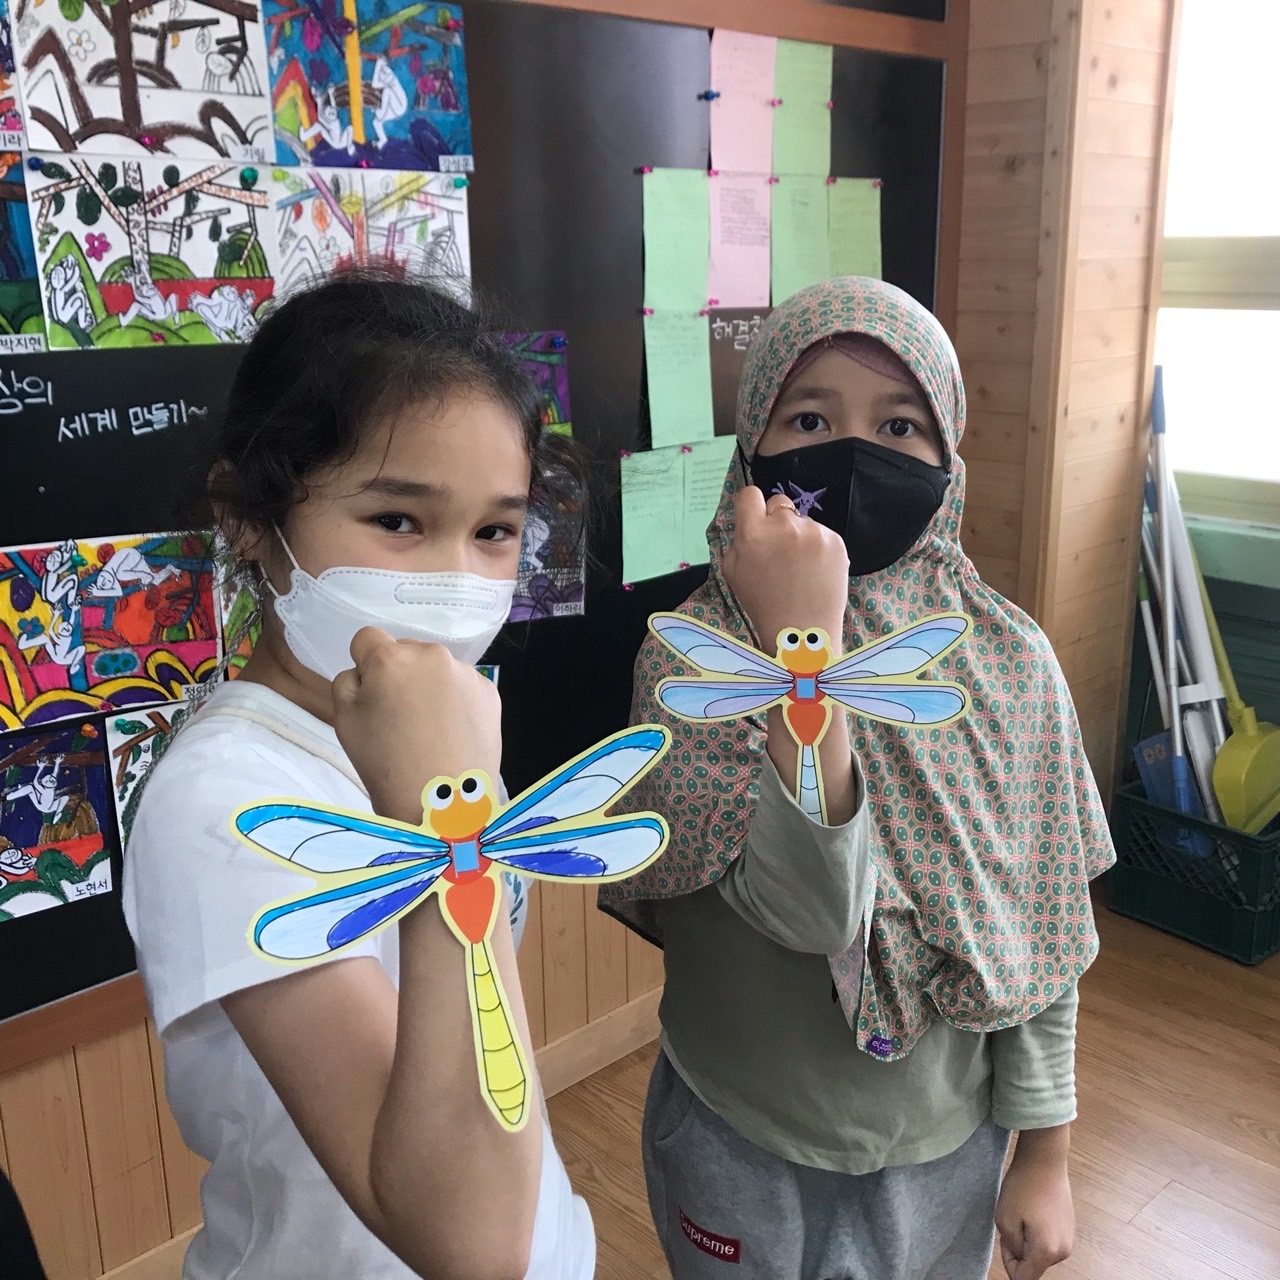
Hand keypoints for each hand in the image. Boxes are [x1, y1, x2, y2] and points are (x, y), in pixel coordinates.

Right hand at [332, 627, 501, 823]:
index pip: (367, 638)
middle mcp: (432, 655)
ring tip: (430, 730)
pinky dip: (456, 701)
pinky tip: (453, 733)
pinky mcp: (490, 690)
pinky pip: (463, 686)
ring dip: (429, 686)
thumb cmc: (386, 765)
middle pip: (406, 652)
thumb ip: (347, 681)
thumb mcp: (344, 721)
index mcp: (391, 658)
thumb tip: (365, 670)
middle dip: (400, 675)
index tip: (372, 694)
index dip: (364, 664)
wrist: (444, 805)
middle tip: (400, 717)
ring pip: (436, 669)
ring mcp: (466, 672)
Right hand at [721, 485, 849, 649]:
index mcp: (752, 533)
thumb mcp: (732, 571)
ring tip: (800, 567)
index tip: (755, 516)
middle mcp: (784, 526)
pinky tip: (815, 570)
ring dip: (799, 535)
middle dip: (777, 521)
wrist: (802, 631)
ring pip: (802, 520)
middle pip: (779, 503)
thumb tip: (750, 521)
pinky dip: (818, 547)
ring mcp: (813, 531)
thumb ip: (739, 540)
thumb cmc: (762, 603)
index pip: (750, 494)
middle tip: (779, 549)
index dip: (751, 505)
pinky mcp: (835, 540)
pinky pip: (822, 533)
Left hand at [996, 1133, 1074, 1279]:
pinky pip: (1048, 1241)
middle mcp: (1063, 1252)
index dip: (1009, 1264)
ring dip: (1027, 1239)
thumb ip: (1012, 1248)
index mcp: (1047, 1252)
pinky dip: (1036, 1232)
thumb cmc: (1022, 1187)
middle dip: (1017, 1249)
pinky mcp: (1069, 1228)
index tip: (1004, 1242)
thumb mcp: (1005, 1219)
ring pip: (1040, 1252)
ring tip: (1022, 1212)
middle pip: (1033, 1265)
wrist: (1045, 1159)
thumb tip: (1021, 1258)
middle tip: (1010, 1220)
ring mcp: (1069, 1240)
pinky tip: (1032, 1210)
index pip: (1025, 1279)